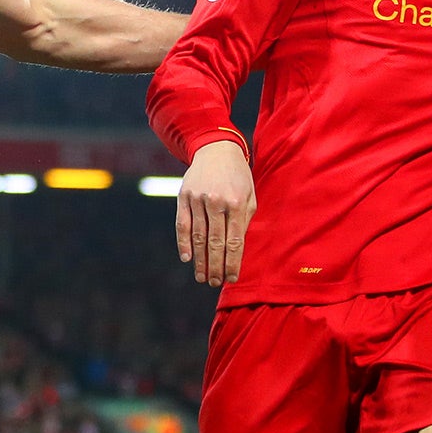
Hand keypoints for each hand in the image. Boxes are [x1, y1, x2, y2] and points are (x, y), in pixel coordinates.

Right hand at [177, 139, 255, 287]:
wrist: (216, 149)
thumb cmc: (238, 176)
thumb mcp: (250, 195)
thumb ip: (245, 220)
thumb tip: (238, 249)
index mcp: (236, 203)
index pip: (234, 241)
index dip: (232, 262)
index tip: (231, 279)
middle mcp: (216, 201)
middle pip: (215, 242)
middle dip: (216, 266)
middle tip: (215, 283)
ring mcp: (197, 199)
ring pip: (197, 236)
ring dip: (199, 260)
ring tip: (202, 277)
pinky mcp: (183, 197)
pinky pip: (182, 225)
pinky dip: (183, 243)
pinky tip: (186, 259)